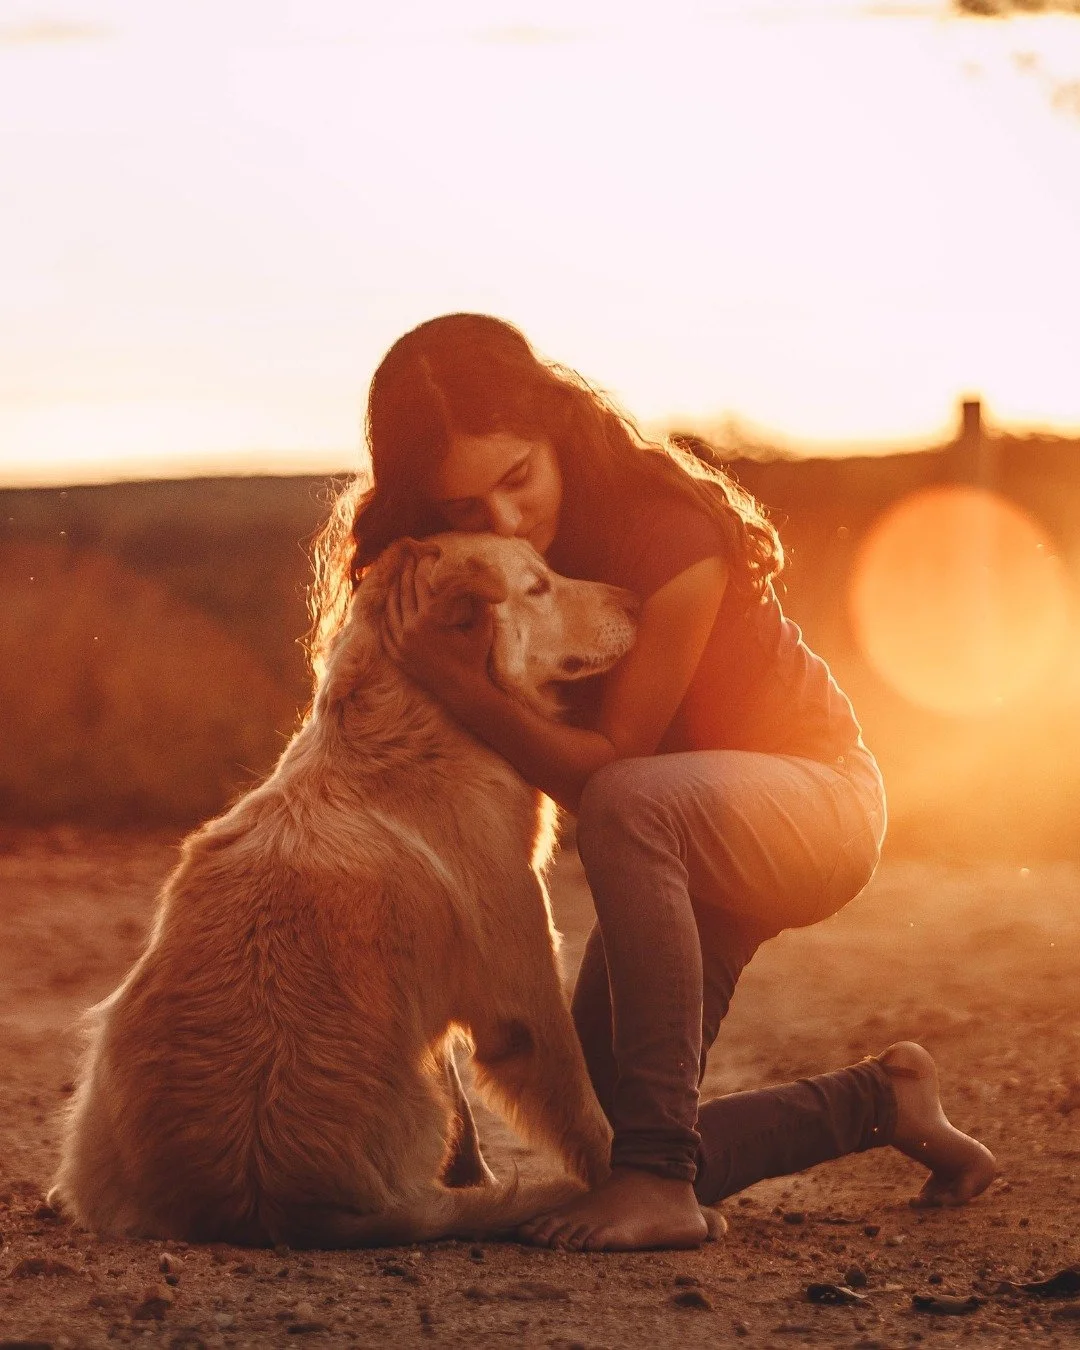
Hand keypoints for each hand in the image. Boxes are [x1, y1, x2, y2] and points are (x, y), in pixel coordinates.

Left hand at [382, 551, 495, 706]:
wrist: (463, 692)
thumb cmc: (476, 658)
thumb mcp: (483, 627)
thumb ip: (481, 600)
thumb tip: (481, 572)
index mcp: (432, 619)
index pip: (424, 582)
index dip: (425, 565)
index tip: (428, 554)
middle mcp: (412, 629)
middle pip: (405, 591)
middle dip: (407, 571)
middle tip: (410, 557)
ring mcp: (401, 644)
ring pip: (392, 607)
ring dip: (394, 588)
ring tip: (399, 575)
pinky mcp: (397, 655)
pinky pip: (385, 628)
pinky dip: (386, 613)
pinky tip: (390, 602)